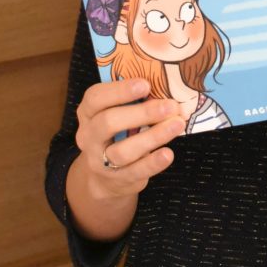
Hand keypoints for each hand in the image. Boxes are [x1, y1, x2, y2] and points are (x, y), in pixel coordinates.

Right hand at [74, 78, 185, 200]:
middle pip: (108, 122)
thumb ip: (135, 100)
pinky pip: (134, 172)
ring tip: (177, 124)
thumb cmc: (118, 131)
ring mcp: (99, 161)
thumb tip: (169, 87)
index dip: (120, 90)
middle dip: (142, 113)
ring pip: (122, 150)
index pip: (95, 98)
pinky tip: (168, 153)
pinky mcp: (116, 181)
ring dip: (153, 136)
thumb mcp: (118, 112)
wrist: (105, 176)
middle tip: (171, 106)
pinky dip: (152, 163)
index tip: (146, 84)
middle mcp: (89, 136)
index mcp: (88, 112)